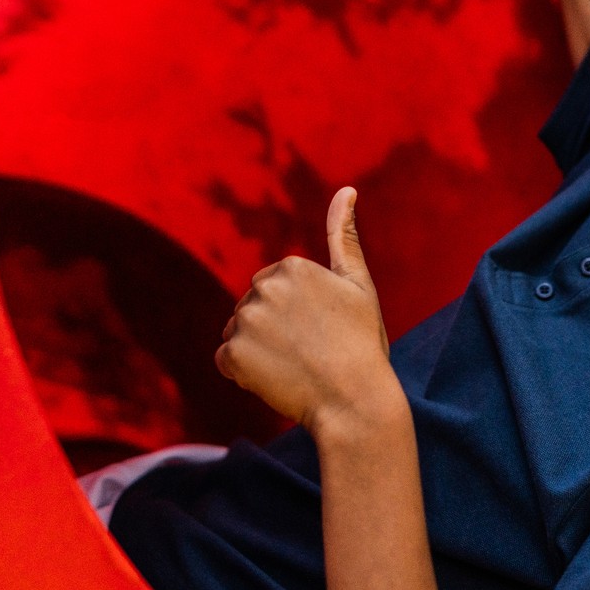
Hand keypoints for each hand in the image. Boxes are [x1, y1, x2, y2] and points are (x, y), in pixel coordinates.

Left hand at [216, 188, 400, 438]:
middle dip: (271, 329)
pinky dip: (244, 374)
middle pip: (252, 308)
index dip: (295, 314)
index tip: (320, 331)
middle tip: (308, 352)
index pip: (273, 288)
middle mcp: (264, 287)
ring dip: (256, 351)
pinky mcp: (233, 353)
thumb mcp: (359, 285)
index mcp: (293, 267)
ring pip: (238, 334)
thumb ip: (345, 237)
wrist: (355, 401)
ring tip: (292, 367)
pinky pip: (226, 361)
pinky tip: (274, 381)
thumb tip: (347, 189)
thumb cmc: (362, 344)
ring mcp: (246, 321)